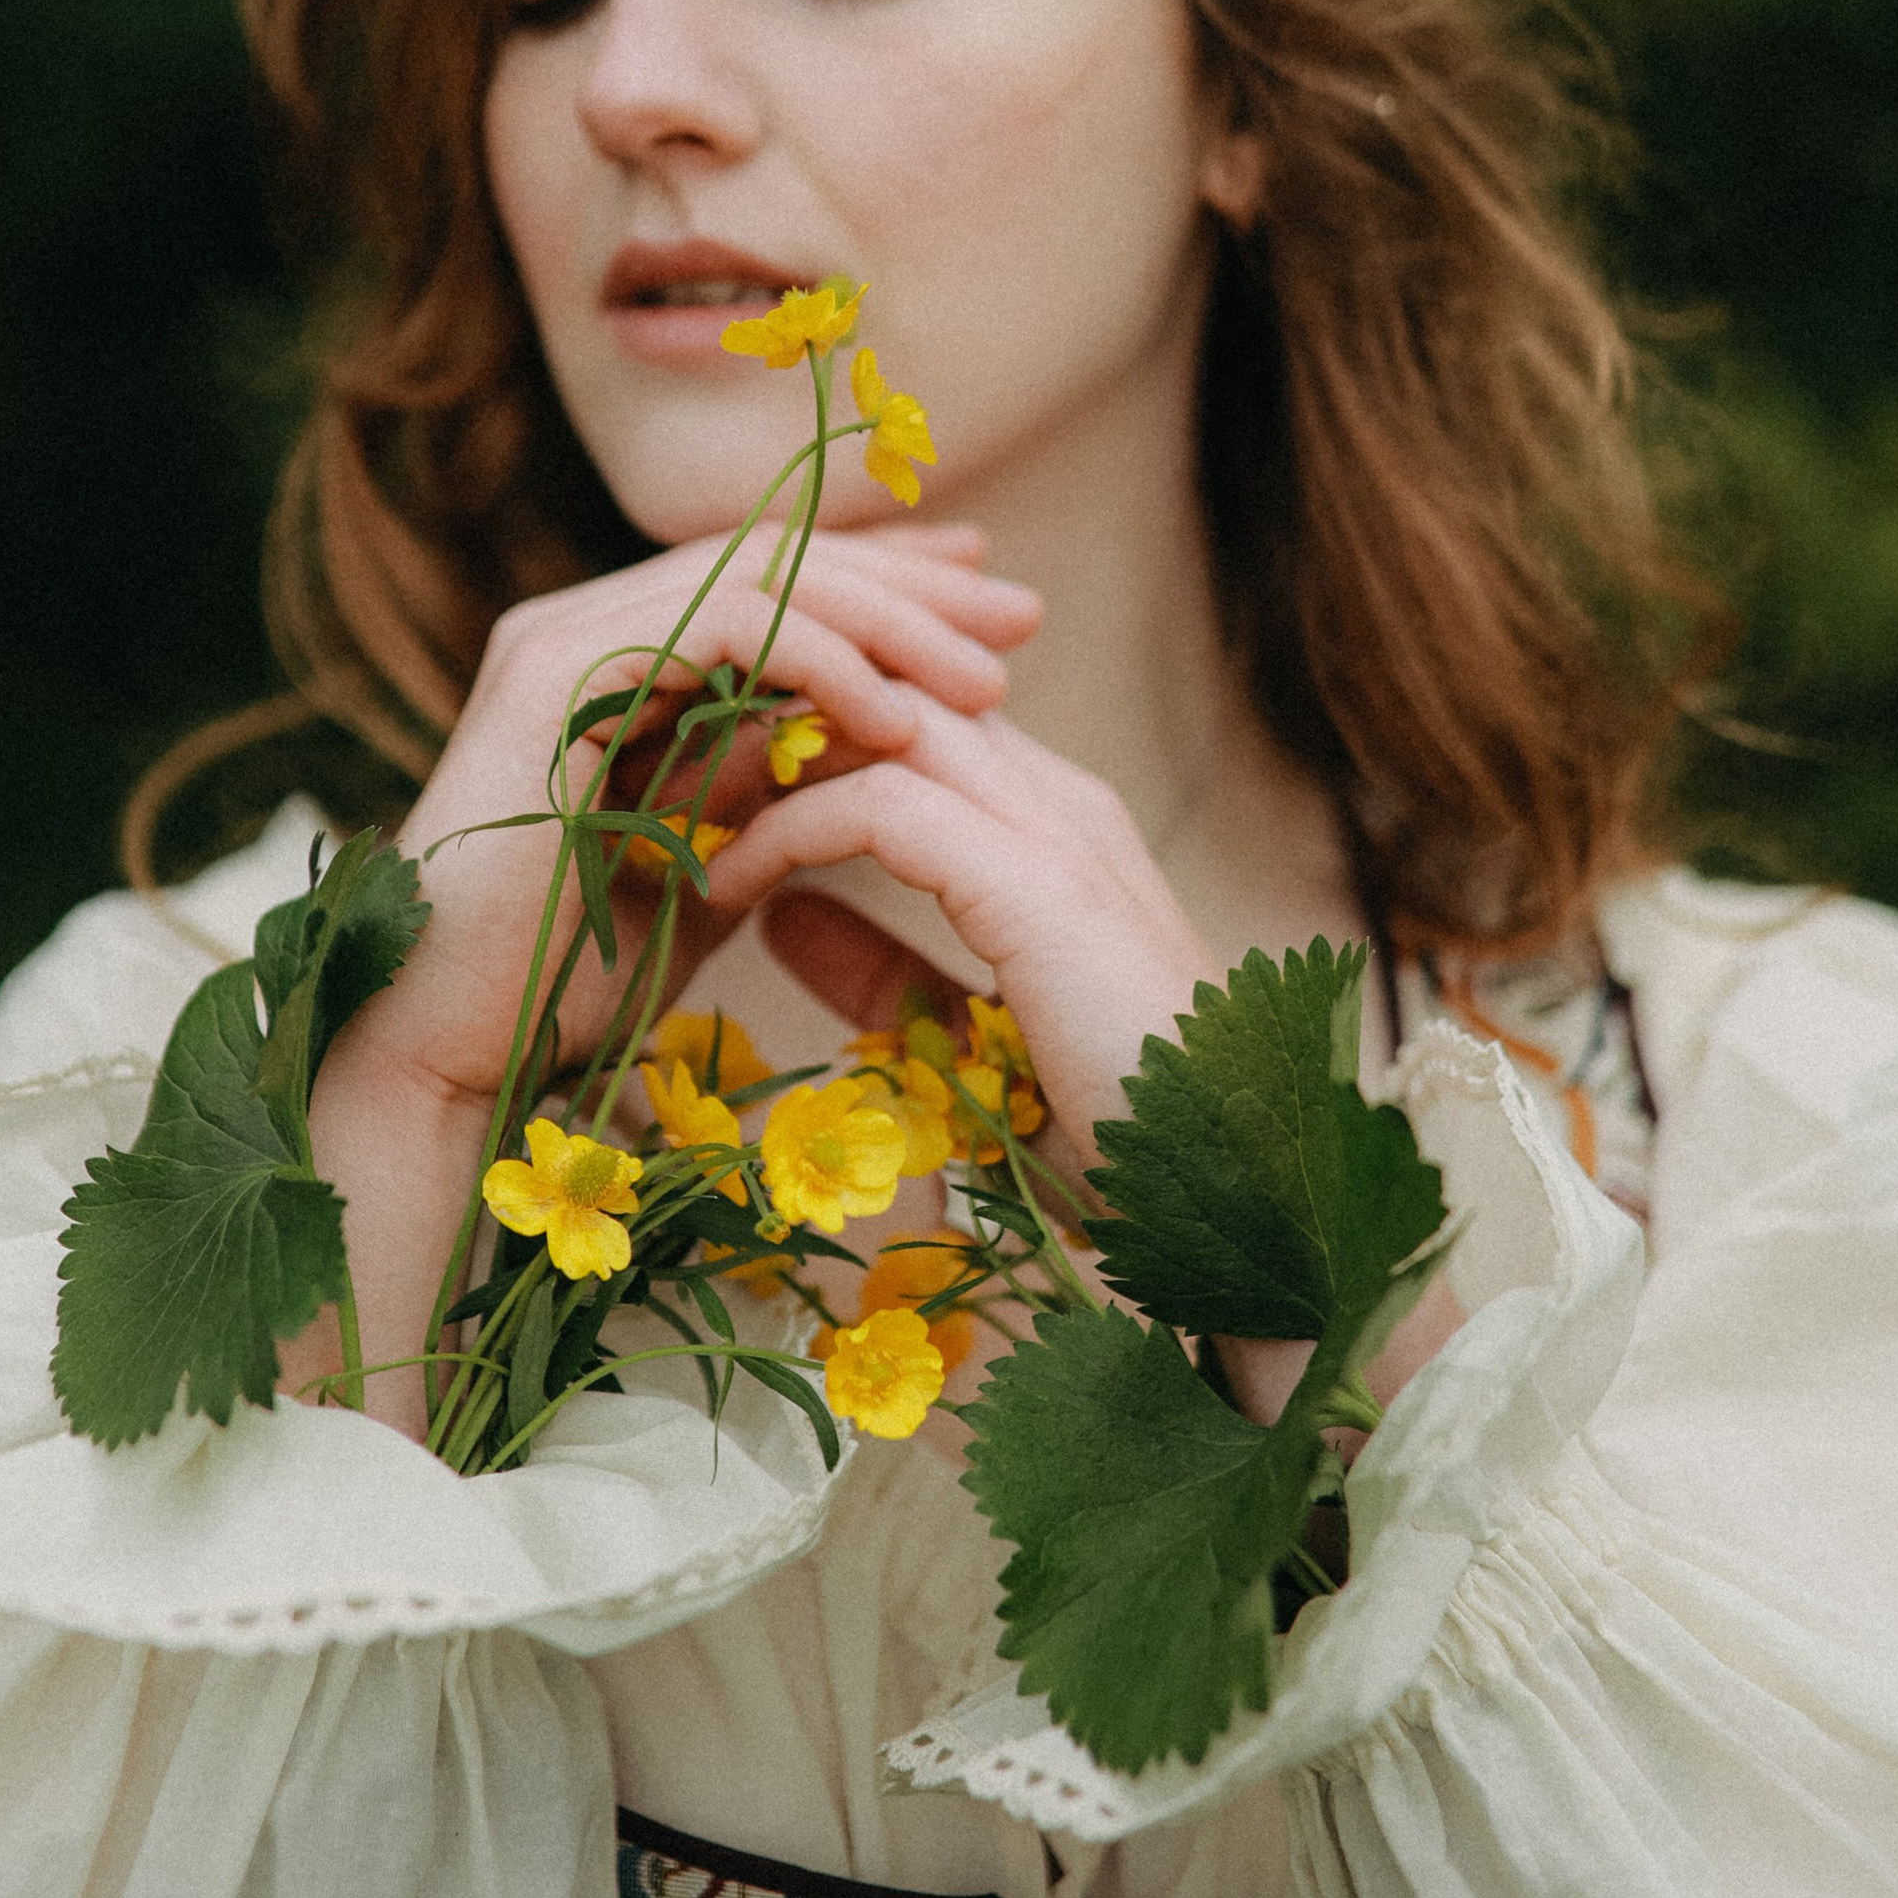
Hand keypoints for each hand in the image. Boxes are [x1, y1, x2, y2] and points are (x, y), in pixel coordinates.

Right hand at [292, 530, 1037, 1431]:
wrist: (454, 1049)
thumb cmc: (574, 978)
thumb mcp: (716, 856)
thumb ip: (778, 780)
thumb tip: (882, 727)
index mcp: (618, 662)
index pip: (775, 580)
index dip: (891, 585)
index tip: (994, 612)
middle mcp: (584, 628)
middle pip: (778, 556)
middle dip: (913, 584)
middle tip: (1023, 612)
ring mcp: (562, 640)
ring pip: (759, 574)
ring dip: (889, 619)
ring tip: (989, 679)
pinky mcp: (557, 676)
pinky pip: (723, 626)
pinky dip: (823, 661)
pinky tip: (900, 717)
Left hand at [701, 693, 1213, 1162]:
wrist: (1237, 1209)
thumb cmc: (1123, 1148)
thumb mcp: (975, 1048)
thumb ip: (889, 972)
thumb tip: (787, 920)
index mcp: (1059, 830)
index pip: (911, 720)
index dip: (798, 739)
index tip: (697, 792)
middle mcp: (1064, 804)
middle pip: (892, 687)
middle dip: (768, 713)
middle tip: (660, 775)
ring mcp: (1060, 833)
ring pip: (880, 717)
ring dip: (760, 756)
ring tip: (670, 814)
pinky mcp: (1041, 885)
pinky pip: (878, 804)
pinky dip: (783, 830)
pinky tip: (719, 883)